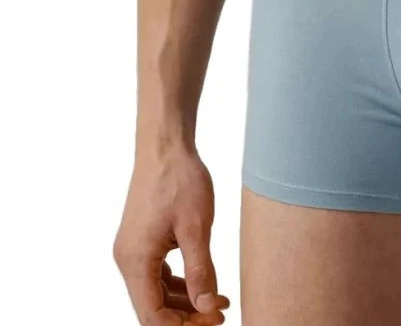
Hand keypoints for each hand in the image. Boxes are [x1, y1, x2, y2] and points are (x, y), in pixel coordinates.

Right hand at [114, 145, 229, 323]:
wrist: (165, 147)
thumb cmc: (180, 180)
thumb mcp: (197, 227)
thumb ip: (201, 270)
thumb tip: (206, 307)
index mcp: (136, 260)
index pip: (152, 315)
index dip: (183, 324)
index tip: (214, 318)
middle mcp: (127, 260)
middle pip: (152, 307)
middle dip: (186, 315)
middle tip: (220, 312)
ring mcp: (132, 250)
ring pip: (155, 292)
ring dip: (184, 301)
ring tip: (217, 300)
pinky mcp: (141, 241)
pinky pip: (156, 274)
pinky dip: (178, 283)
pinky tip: (202, 282)